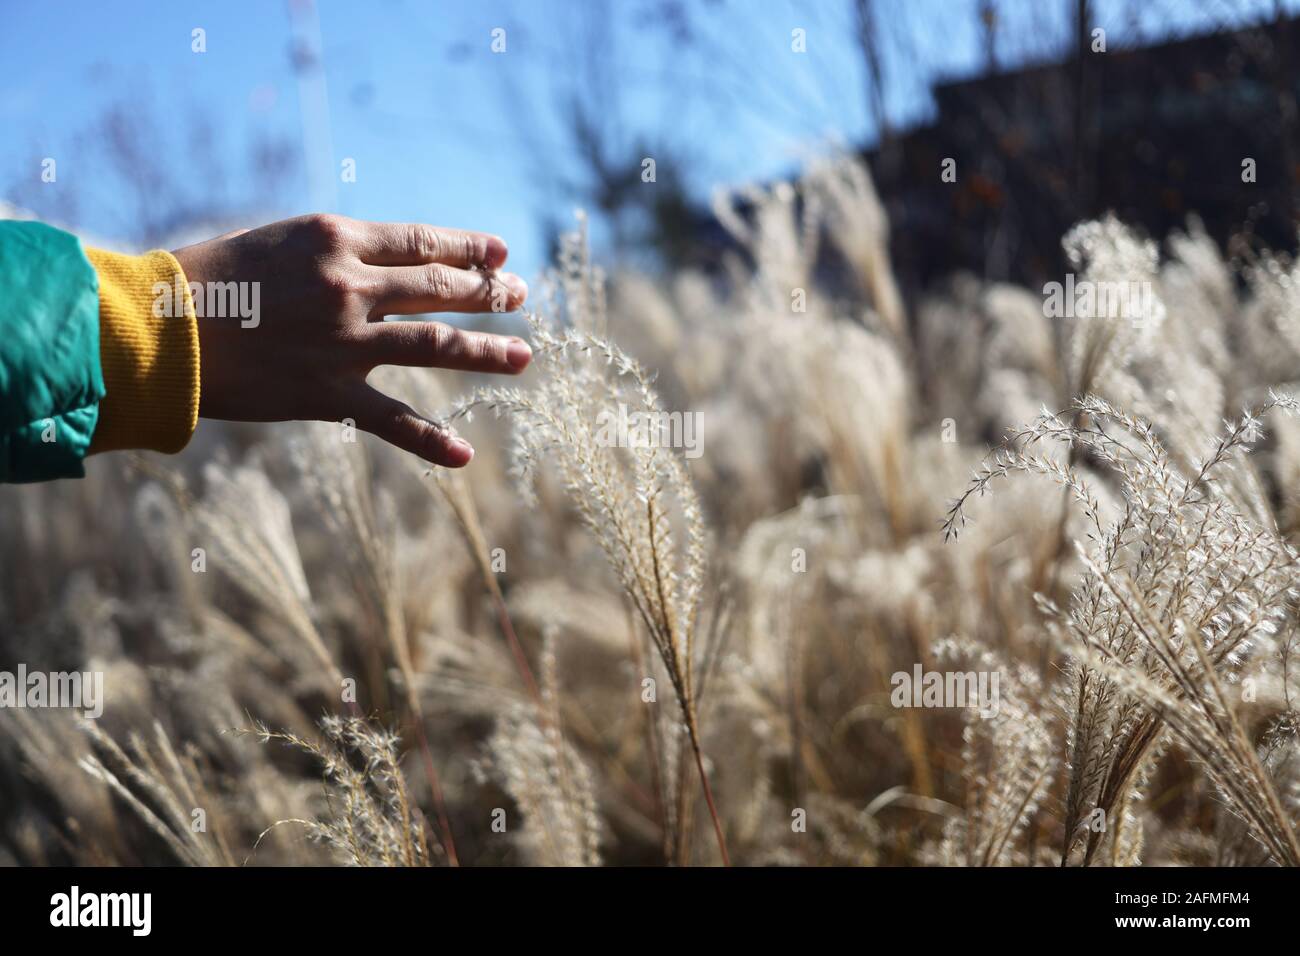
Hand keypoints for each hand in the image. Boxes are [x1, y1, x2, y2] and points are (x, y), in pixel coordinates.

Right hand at [172, 213, 531, 466]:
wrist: (158, 327)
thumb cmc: (213, 278)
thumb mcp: (283, 243)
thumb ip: (340, 254)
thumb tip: (393, 264)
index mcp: (338, 241)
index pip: (424, 243)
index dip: (470, 249)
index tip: (502, 253)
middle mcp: (350, 288)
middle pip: (440, 289)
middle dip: (488, 294)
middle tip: (522, 298)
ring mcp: (344, 344)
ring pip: (434, 345)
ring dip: (485, 351)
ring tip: (522, 358)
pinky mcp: (327, 395)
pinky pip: (391, 421)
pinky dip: (430, 441)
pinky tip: (464, 456)